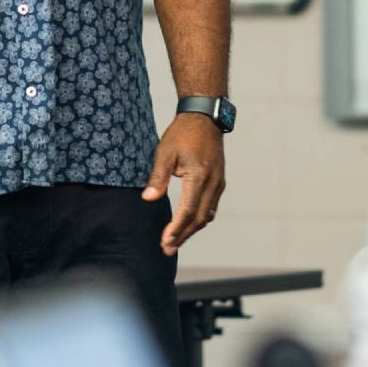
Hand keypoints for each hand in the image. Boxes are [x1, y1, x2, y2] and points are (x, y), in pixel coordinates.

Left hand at [142, 112, 225, 255]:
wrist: (205, 118)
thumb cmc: (182, 134)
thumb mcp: (165, 152)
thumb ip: (158, 177)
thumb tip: (148, 199)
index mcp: (199, 176)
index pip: (188, 210)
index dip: (176, 229)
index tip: (165, 242)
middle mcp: (213, 183)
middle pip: (200, 218)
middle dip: (183, 236)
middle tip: (167, 249)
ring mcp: (218, 183)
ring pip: (207, 215)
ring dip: (191, 231)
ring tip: (175, 242)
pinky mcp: (219, 182)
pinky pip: (211, 207)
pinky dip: (199, 220)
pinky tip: (188, 225)